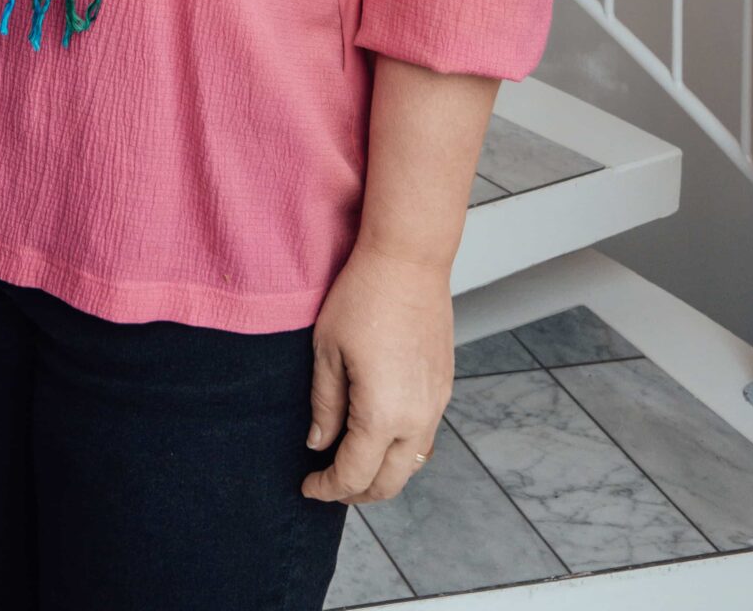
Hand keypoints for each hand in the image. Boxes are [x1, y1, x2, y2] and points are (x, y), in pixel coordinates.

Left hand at [301, 243, 452, 504]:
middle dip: (356, 492)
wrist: (409, 259)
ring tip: (352, 465)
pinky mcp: (444, 388)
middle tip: (328, 484)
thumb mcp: (328, 350)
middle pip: (389, 482)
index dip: (328, 488)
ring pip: (411, 464)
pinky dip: (400, 450)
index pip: (354, 474)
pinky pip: (424, 437)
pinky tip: (379, 436)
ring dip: (382, 474)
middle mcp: (417, 418)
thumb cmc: (362, 296)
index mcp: (383, 414)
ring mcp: (436, 404)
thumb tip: (319, 443)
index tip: (308, 487)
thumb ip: (325, 404)